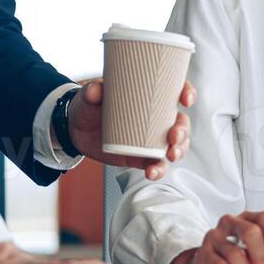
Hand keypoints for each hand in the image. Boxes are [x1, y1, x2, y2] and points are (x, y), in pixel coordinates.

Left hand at [67, 78, 193, 179]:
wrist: (75, 130)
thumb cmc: (89, 106)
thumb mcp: (89, 95)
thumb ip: (92, 91)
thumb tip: (95, 90)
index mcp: (150, 96)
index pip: (175, 90)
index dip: (187, 93)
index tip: (186, 99)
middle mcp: (156, 117)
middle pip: (180, 122)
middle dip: (183, 130)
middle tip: (174, 136)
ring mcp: (151, 138)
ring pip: (175, 145)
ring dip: (179, 151)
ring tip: (170, 156)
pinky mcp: (142, 156)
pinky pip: (157, 164)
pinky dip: (158, 169)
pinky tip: (152, 172)